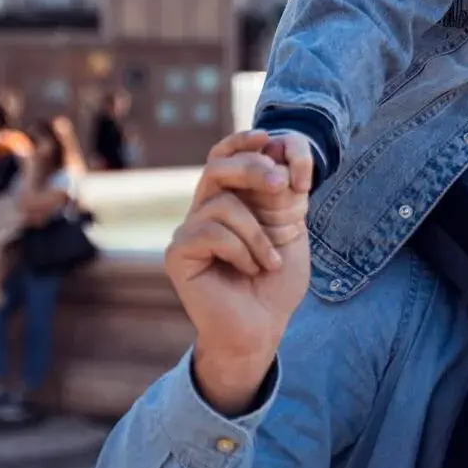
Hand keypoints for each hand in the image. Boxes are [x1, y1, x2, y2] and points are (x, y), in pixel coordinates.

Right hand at [166, 130, 311, 414]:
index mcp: (229, 200)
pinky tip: (249, 270)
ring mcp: (187, 231)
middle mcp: (204, 210)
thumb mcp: (290, 229)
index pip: (224, 156)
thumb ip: (285, 194)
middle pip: (217, 166)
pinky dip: (241, 250)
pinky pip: (210, 232)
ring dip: (257, 233)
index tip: (270, 137)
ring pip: (223, 203)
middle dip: (254, 168)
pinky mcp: (178, 254)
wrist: (261, 329)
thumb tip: (281, 150)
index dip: (243, 141)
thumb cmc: (275, 283)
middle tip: (282, 185)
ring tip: (269, 261)